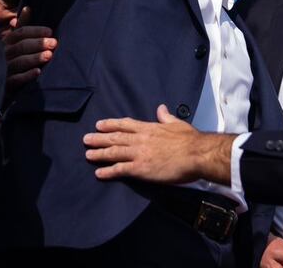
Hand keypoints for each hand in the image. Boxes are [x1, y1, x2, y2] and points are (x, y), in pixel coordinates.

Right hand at [2, 7, 57, 90]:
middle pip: (21, 46)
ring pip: (19, 62)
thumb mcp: (12, 41)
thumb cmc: (9, 58)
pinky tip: (38, 72)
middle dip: (38, 44)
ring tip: (49, 55)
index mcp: (6, 42)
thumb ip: (21, 26)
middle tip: (54, 43)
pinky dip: (27, 75)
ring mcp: (4, 69)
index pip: (20, 33)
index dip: (35, 31)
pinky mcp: (5, 84)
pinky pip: (16, 79)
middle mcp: (4, 54)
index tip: (50, 31)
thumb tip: (28, 8)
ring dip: (34, 58)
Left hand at [84, 104, 234, 184]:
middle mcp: (141, 139)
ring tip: (88, 155)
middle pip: (115, 137)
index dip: (111, 124)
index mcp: (149, 128)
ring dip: (100, 153)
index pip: (125, 124)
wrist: (196, 154)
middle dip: (99, 138)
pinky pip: (120, 169)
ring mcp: (139, 154)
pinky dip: (108, 171)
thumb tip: (161, 108)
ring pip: (114, 152)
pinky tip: (99, 173)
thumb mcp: (177, 123)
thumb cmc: (190, 139)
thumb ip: (166, 117)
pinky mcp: (141, 169)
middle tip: (86, 140)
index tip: (99, 124)